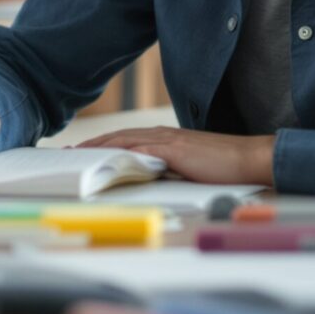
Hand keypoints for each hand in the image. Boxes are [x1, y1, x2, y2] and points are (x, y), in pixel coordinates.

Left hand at [76, 127, 276, 186]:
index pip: (124, 140)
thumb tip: (146, 177)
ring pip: (123, 140)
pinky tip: (106, 158)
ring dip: (98, 147)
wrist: (248, 158)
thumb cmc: (222, 167)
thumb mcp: (187, 168)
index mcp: (163, 139)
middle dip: (90, 145)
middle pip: (116, 137)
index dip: (100, 145)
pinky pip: (142, 150)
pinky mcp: (174, 149)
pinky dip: (121, 153)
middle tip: (66, 153)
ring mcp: (167, 140)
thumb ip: (166, 169)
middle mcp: (161, 135)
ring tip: (76, 155)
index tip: (79, 153)